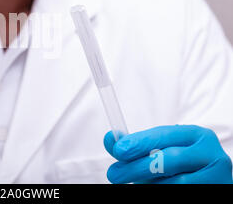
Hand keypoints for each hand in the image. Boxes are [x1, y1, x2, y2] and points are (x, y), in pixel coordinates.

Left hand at [104, 125, 232, 183]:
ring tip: (137, 183)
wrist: (207, 180)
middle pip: (168, 160)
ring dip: (150, 184)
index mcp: (196, 135)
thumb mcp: (160, 149)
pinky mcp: (217, 190)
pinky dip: (163, 191)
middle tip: (114, 174)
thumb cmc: (179, 164)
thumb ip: (135, 145)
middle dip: (137, 167)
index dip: (139, 142)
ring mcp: (217, 176)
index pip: (164, 135)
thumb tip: (110, 139)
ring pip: (176, 182)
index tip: (118, 150)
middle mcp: (211, 154)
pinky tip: (153, 188)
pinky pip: (182, 192)